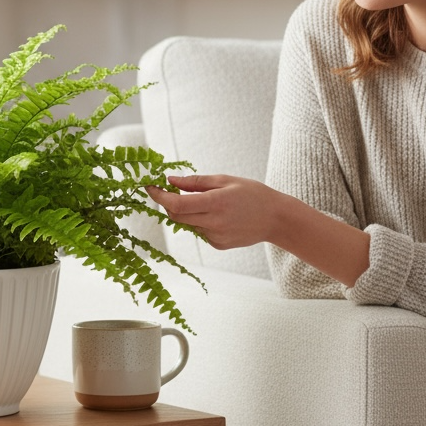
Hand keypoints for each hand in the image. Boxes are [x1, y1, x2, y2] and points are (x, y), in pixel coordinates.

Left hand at [146, 174, 285, 249]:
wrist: (275, 219)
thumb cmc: (252, 194)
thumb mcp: (225, 180)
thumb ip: (195, 182)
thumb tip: (170, 180)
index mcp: (215, 203)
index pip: (176, 204)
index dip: (159, 196)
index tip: (150, 186)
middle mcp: (213, 223)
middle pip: (176, 216)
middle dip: (169, 203)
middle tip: (172, 190)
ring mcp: (215, 237)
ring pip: (187, 223)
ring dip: (187, 212)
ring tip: (208, 202)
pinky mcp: (218, 245)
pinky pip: (199, 231)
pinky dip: (200, 221)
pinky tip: (220, 216)